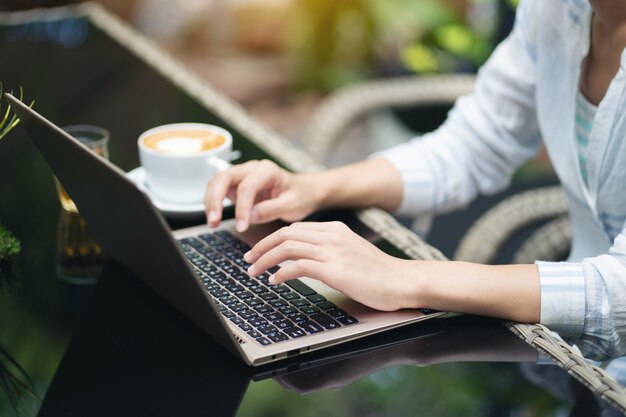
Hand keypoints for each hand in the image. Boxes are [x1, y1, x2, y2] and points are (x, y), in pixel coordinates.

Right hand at [204, 160, 321, 231]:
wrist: (304, 191)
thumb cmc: (300, 196)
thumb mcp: (292, 205)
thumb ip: (272, 210)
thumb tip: (249, 217)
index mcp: (268, 171)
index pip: (247, 186)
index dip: (241, 208)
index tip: (241, 227)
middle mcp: (252, 168)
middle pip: (225, 177)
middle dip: (216, 199)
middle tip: (214, 221)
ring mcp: (243, 175)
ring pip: (217, 181)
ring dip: (211, 201)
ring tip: (212, 222)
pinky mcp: (236, 185)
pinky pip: (218, 189)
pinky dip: (213, 202)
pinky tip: (214, 217)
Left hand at [245, 221, 419, 310]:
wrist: (402, 281)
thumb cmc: (377, 272)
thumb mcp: (350, 252)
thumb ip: (328, 250)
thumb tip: (302, 260)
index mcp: (334, 229)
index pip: (293, 228)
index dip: (271, 239)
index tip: (258, 251)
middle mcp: (331, 235)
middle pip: (285, 234)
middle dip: (260, 247)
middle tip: (247, 261)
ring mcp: (333, 251)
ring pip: (287, 248)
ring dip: (265, 260)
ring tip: (254, 272)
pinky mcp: (335, 269)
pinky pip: (298, 266)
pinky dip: (281, 272)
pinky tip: (274, 281)